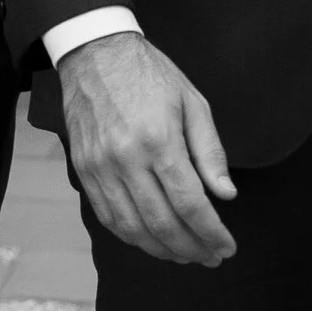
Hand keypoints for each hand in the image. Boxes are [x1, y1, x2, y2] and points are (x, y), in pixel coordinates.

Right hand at [56, 30, 237, 267]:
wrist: (95, 53)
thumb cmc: (150, 75)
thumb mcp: (193, 103)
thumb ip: (210, 152)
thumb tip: (226, 196)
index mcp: (158, 139)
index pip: (190, 203)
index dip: (212, 233)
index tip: (227, 247)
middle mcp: (125, 158)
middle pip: (162, 223)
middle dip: (192, 248)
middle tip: (211, 257)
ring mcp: (100, 167)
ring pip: (132, 228)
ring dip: (162, 250)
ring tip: (185, 255)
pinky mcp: (83, 170)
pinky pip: (107, 216)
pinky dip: (132, 236)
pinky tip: (152, 240)